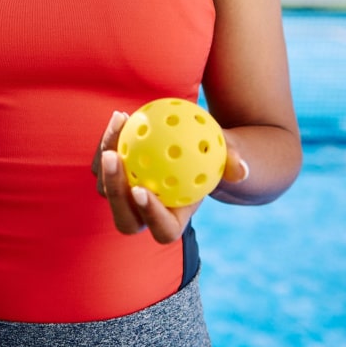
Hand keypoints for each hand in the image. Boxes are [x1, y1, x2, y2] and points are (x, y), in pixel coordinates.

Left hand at [90, 110, 250, 242]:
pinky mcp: (114, 178)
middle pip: (124, 216)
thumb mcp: (229, 154)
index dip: (151, 215)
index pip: (162, 230)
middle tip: (113, 156)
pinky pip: (103, 163)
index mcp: (175, 220)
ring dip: (106, 158)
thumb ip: (233, 162)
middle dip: (114, 189)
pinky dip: (110, 141)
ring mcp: (126, 199)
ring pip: (105, 187)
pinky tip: (122, 117)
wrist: (195, 149)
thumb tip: (242, 169)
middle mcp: (146, 215)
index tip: (143, 190)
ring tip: (120, 126)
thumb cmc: (216, 155)